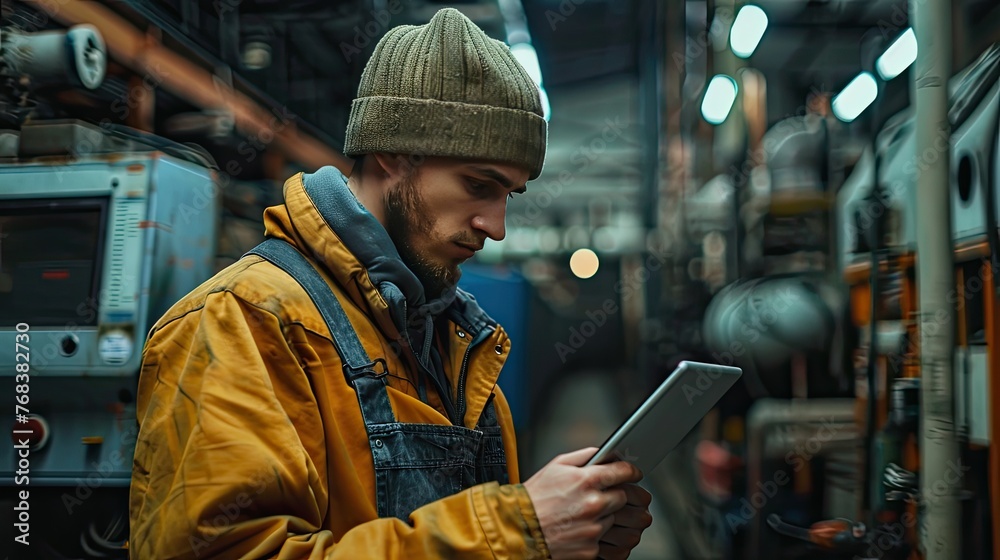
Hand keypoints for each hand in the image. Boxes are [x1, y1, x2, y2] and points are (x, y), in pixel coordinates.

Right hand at [523, 448, 648, 559]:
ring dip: (606, 516)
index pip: (622, 472)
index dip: (631, 471)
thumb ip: (584, 456)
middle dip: (617, 494)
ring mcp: (593, 528)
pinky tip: (580, 528)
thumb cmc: (534, 497)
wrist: (518, 528)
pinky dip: (596, 534)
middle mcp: (593, 504)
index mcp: (586, 480)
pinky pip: (605, 540)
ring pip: (615, 519)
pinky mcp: (591, 548)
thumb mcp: (556, 466)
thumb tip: (604, 453)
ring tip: (586, 514)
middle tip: (606, 494)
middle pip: (624, 497)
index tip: (634, 473)